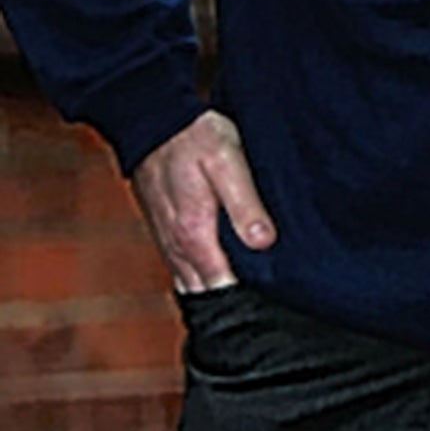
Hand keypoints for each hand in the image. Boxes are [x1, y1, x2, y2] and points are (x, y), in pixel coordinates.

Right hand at [131, 111, 276, 291]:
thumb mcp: (229, 164)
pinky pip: (184, 268)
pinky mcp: (167, 231)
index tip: (275, 307)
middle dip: (235, 306)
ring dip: (218, 294)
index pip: (222, 288)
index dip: (248, 303)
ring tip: (254, 302)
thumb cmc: (194, 139)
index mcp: (195, 235)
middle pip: (207, 294)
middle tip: (269, 311)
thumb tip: (264, 244)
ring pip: (193, 284)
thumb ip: (245, 205)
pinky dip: (203, 279)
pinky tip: (225, 276)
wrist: (153, 120)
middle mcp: (178, 246)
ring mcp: (169, 241)